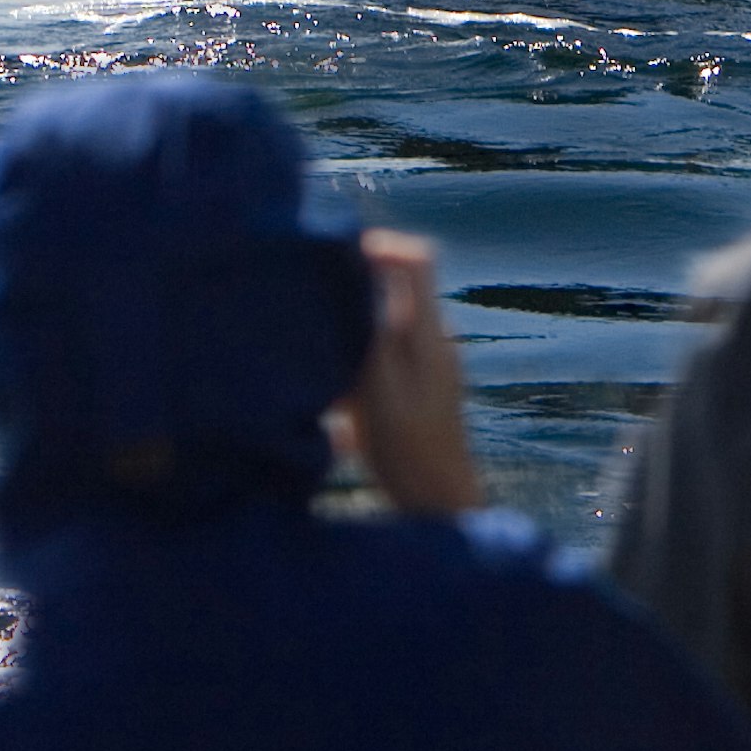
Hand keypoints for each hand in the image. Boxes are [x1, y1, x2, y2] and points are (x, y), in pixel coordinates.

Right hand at [331, 230, 481, 516]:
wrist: (438, 504)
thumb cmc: (408, 450)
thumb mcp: (377, 389)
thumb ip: (368, 333)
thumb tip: (356, 281)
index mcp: (428, 333)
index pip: (417, 259)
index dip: (379, 246)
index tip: (335, 254)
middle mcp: (435, 340)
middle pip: (399, 287)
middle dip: (356, 284)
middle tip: (313, 297)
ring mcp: (430, 365)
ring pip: (388, 321)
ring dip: (353, 324)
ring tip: (316, 344)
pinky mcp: (419, 391)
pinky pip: (386, 354)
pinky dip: (358, 357)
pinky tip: (333, 391)